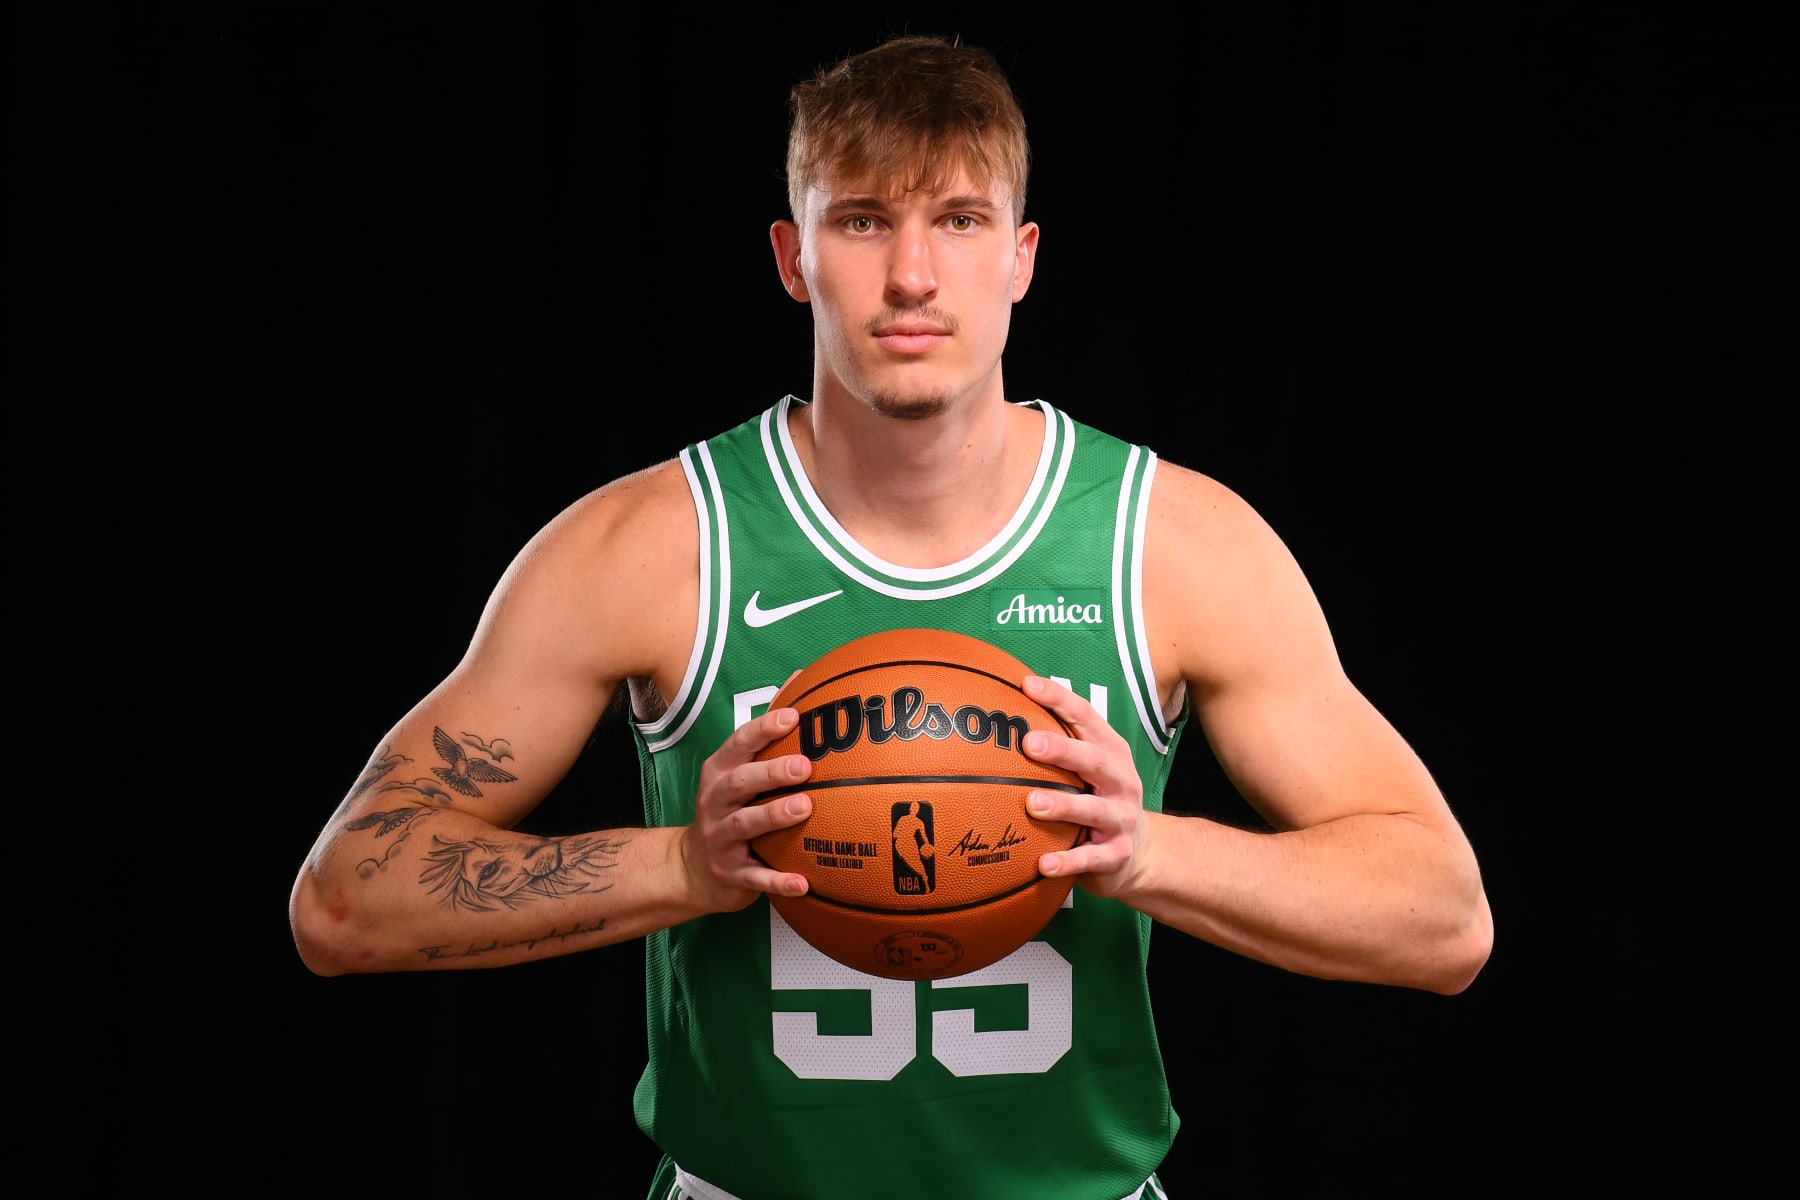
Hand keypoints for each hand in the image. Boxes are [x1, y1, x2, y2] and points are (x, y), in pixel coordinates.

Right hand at [682, 705, 813, 911]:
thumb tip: (804, 678)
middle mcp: (716, 802)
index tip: (793, 717)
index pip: (738, 744)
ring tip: (805, 808)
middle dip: (771, 772)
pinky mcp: (730, 873)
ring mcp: (720, 838)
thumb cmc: (731, 809)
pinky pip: (755, 877)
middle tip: (804, 765)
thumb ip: (768, 736)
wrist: (692, 868)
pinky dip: (778, 880)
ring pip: (746, 825)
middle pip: (739, 782)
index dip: (764, 730)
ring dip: (774, 816)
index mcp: (720, 773)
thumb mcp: (739, 772)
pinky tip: (804, 883)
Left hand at [1020, 675, 1147, 898]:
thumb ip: (1058, 744)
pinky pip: (1091, 859)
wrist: (1142, 853)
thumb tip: (1000, 711)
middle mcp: (1121, 781)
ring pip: (1093, 810)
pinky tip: (1043, 864)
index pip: (1087, 718)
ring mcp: (1121, 818)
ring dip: (1063, 806)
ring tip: (1032, 804)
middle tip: (1028, 743)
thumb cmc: (1099, 798)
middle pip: (1094, 760)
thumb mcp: (1089, 768)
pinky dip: (1068, 862)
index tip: (1027, 686)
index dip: (1059, 700)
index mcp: (1111, 752)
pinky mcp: (1117, 854)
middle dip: (1063, 750)